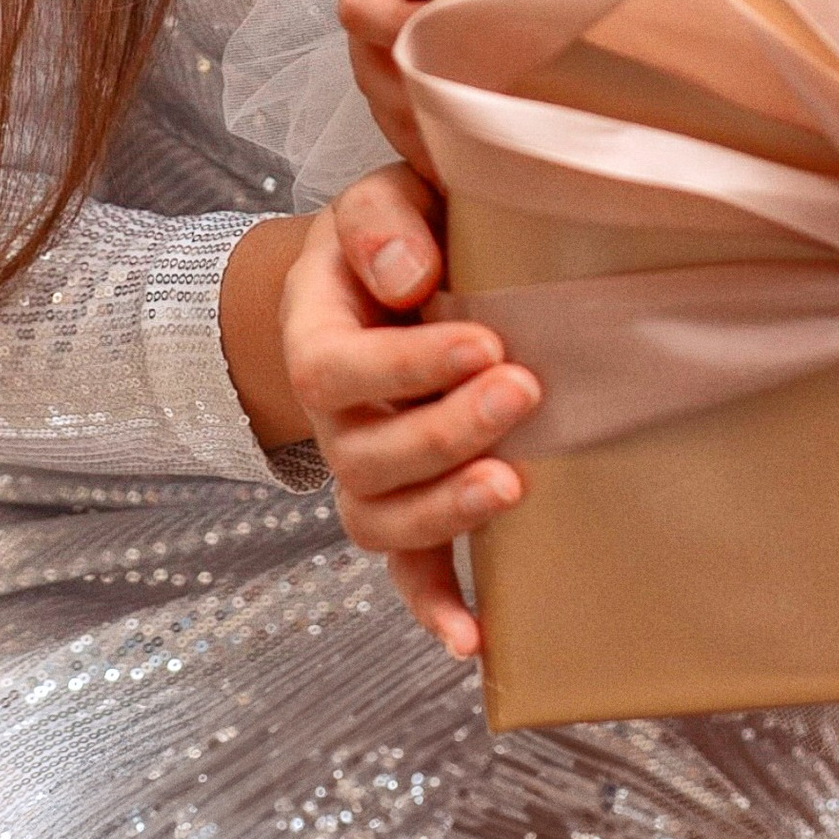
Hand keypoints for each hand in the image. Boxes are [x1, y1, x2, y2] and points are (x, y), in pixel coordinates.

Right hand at [279, 160, 541, 661]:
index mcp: (315, 335)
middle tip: (522, 393)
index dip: (408, 367)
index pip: (338, 369)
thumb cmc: (394, 235)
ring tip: (513, 486)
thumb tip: (407, 275)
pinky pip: (407, 570)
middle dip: (445, 434)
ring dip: (445, 513)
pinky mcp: (406, 505)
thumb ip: (386, 221)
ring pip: (380, 521)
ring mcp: (366, 470)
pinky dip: (435, 607)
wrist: (386, 276)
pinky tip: (475, 639)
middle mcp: (332, 418)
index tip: (487, 342)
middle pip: (364, 457)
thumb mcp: (382, 198)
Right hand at [332, 0, 483, 165]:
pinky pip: (414, 108)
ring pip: (393, 104)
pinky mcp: (410, 49)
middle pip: (378, 75)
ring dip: (430, 142)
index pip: (363, 7)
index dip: (394, 32)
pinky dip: (441, 144)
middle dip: (420, 111)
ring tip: (484, 181)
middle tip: (479, 144)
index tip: (441, 44)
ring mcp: (385, 34)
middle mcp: (369, 4)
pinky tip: (485, 179)